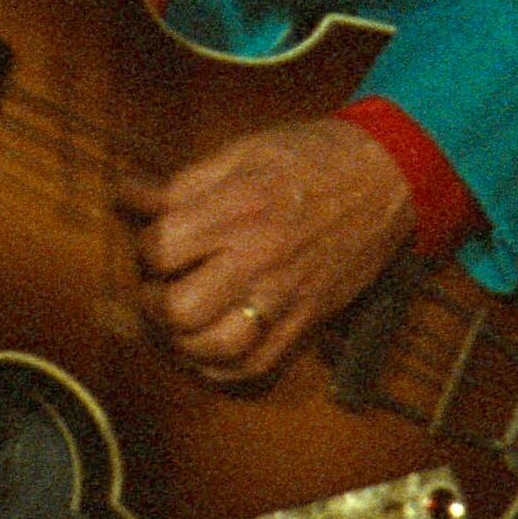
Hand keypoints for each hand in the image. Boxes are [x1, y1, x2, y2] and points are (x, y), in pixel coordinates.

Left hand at [128, 116, 415, 386]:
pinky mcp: (307, 320)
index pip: (162, 247)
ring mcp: (285, 296)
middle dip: (153, 302)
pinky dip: (219, 367)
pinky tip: (207, 347)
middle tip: (157, 288)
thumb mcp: (243, 151)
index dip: (146, 248)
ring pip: (214, 347)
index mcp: (239, 208)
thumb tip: (128, 196)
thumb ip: (182, 182)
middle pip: (179, 308)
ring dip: (181, 340)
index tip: (155, 242)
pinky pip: (254, 367)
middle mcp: (260, 258)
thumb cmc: (313, 157)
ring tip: (180, 320)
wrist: (388, 176)